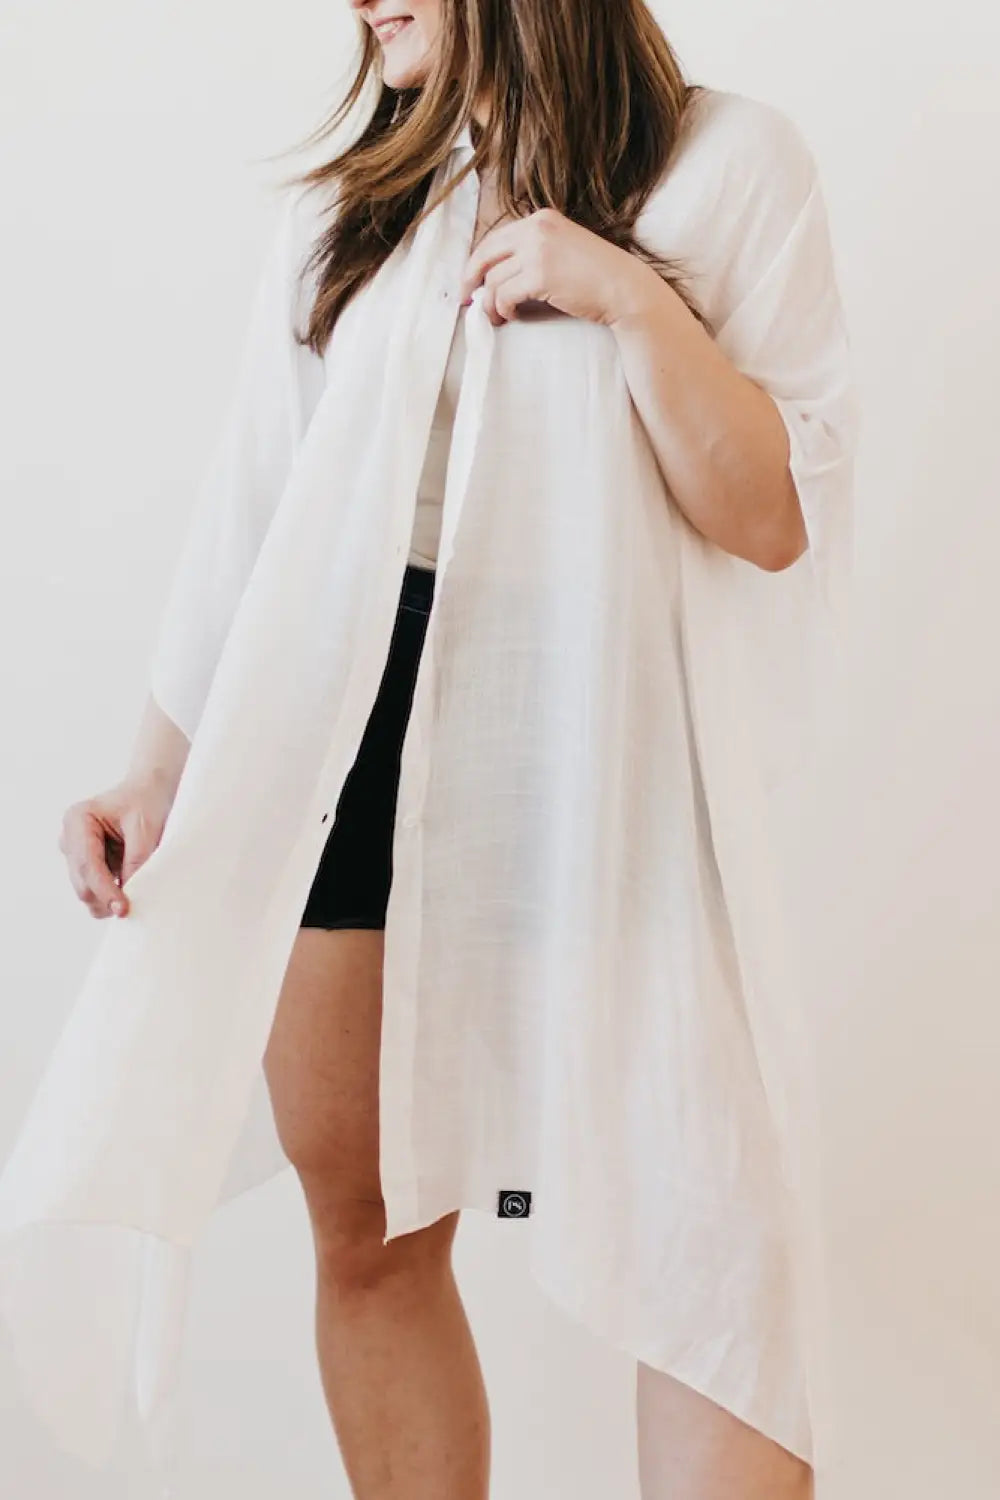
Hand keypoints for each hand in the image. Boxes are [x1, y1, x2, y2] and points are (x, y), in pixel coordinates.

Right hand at [58, 770, 174, 918]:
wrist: (148, 792)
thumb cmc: (146, 803)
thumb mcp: (145, 830)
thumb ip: (135, 862)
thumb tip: (128, 896)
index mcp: (78, 820)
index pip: (87, 864)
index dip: (104, 890)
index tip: (122, 909)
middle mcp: (69, 838)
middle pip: (81, 883)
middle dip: (106, 898)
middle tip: (134, 908)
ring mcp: (74, 853)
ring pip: (86, 891)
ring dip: (109, 897)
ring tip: (135, 890)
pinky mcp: (85, 865)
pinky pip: (95, 889)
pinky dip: (112, 892)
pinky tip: (129, 886)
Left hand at [457, 207, 654, 327]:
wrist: (624, 288)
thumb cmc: (598, 276)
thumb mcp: (564, 249)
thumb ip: (536, 251)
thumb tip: (501, 274)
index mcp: (542, 219)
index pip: (496, 238)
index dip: (479, 261)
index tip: (471, 280)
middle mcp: (537, 228)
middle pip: (485, 253)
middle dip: (470, 278)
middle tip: (466, 300)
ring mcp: (537, 250)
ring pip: (493, 278)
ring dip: (489, 302)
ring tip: (494, 317)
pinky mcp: (539, 274)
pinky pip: (504, 294)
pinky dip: (502, 309)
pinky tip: (510, 316)